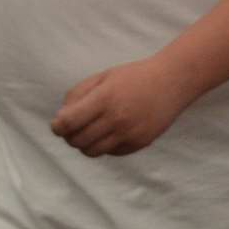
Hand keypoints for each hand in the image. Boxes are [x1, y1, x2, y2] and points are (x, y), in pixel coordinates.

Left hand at [51, 56, 197, 156]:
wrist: (172, 81)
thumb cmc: (133, 76)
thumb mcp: (102, 77)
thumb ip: (78, 94)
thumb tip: (61, 119)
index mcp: (104, 98)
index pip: (68, 123)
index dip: (57, 126)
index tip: (57, 125)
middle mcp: (116, 119)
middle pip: (78, 141)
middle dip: (70, 136)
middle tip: (72, 129)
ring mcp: (129, 134)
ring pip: (92, 152)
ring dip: (85, 144)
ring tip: (88, 132)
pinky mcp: (139, 143)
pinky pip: (111, 152)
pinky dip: (105, 146)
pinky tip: (110, 132)